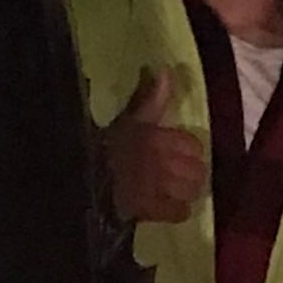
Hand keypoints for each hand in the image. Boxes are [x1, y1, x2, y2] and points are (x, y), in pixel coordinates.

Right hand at [104, 67, 206, 224]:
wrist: (85, 176)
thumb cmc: (106, 144)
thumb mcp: (130, 117)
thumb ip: (152, 97)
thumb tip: (164, 70)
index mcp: (160, 138)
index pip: (194, 146)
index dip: (189, 150)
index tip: (180, 153)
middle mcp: (165, 163)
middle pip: (198, 171)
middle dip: (192, 173)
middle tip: (180, 174)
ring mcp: (160, 188)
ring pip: (192, 191)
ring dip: (186, 191)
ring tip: (176, 190)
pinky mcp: (152, 210)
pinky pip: (179, 212)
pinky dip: (177, 211)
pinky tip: (170, 207)